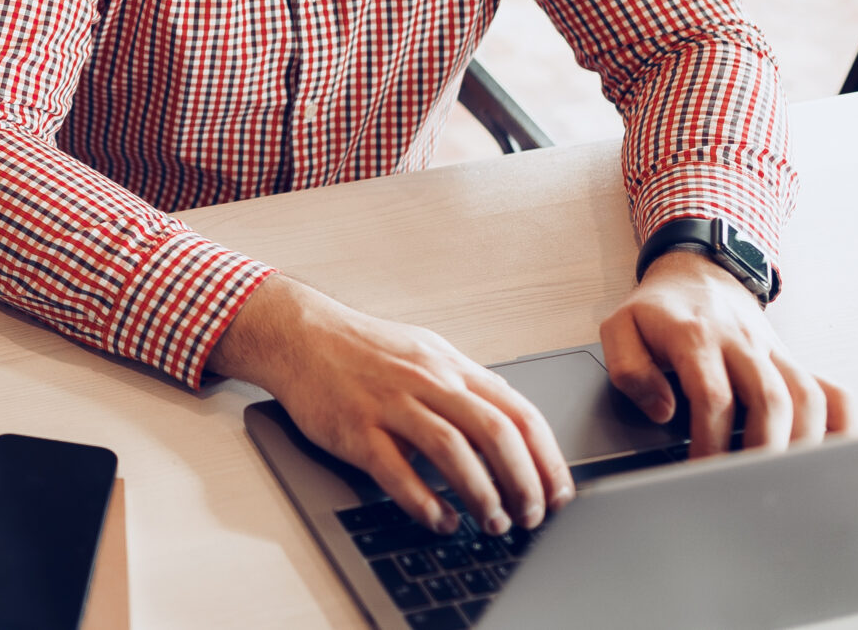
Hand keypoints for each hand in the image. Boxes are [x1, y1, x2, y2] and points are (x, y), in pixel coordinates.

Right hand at [210, 275, 574, 535]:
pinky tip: (440, 520)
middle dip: (523, 481)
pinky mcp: (356, 429)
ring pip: (452, 450)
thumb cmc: (363, 349)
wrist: (299, 335)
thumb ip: (466, 386)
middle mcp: (427, 380)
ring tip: (493, 523)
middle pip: (494, 431)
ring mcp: (390, 403)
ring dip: (481, 494)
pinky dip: (424, 501)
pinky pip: (396, 471)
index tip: (558, 492)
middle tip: (531, 516)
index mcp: (450, 365)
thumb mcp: (426, 353)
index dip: (546, 457)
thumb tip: (510, 424)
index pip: (517, 410)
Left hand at [601, 252, 851, 456]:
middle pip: (770, 400)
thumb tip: (662, 409)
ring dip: (802, 443)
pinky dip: (840, 425)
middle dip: (762, 451)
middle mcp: (741, 343)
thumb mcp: (620, 327)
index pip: (713, 395)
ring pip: (806, 396)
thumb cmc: (658, 311)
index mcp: (695, 336)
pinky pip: (831, 391)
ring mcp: (773, 352)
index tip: (699, 473)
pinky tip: (831, 454)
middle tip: (745, 486)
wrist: (696, 273)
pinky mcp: (792, 361)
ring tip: (783, 480)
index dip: (710, 441)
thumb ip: (628, 369)